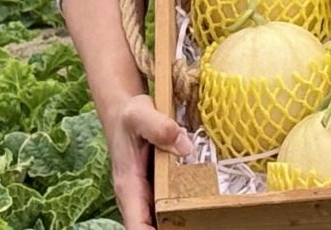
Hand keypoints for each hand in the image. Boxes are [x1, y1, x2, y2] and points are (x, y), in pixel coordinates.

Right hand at [105, 93, 192, 229]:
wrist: (125, 112)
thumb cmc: (129, 116)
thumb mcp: (141, 115)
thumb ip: (160, 127)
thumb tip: (185, 147)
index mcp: (129, 186)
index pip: (135, 225)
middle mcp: (136, 196)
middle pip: (149, 227)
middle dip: (172, 228)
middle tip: (202, 222)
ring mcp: (146, 194)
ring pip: (160, 219)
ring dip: (178, 221)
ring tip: (205, 218)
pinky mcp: (156, 187)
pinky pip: (168, 205)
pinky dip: (183, 208)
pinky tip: (203, 205)